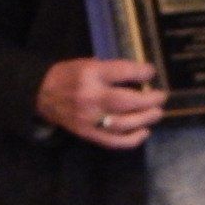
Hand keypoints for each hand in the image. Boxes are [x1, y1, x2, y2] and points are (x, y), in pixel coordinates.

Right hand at [37, 58, 164, 148]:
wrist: (42, 95)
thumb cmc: (69, 75)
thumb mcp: (87, 63)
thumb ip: (111, 70)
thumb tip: (141, 76)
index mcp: (90, 74)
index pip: (121, 72)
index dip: (141, 73)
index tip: (152, 73)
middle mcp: (90, 97)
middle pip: (125, 101)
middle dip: (148, 100)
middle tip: (161, 97)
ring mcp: (89, 118)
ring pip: (123, 123)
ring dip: (144, 120)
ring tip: (157, 114)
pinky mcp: (88, 134)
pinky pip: (113, 141)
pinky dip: (132, 139)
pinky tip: (144, 132)